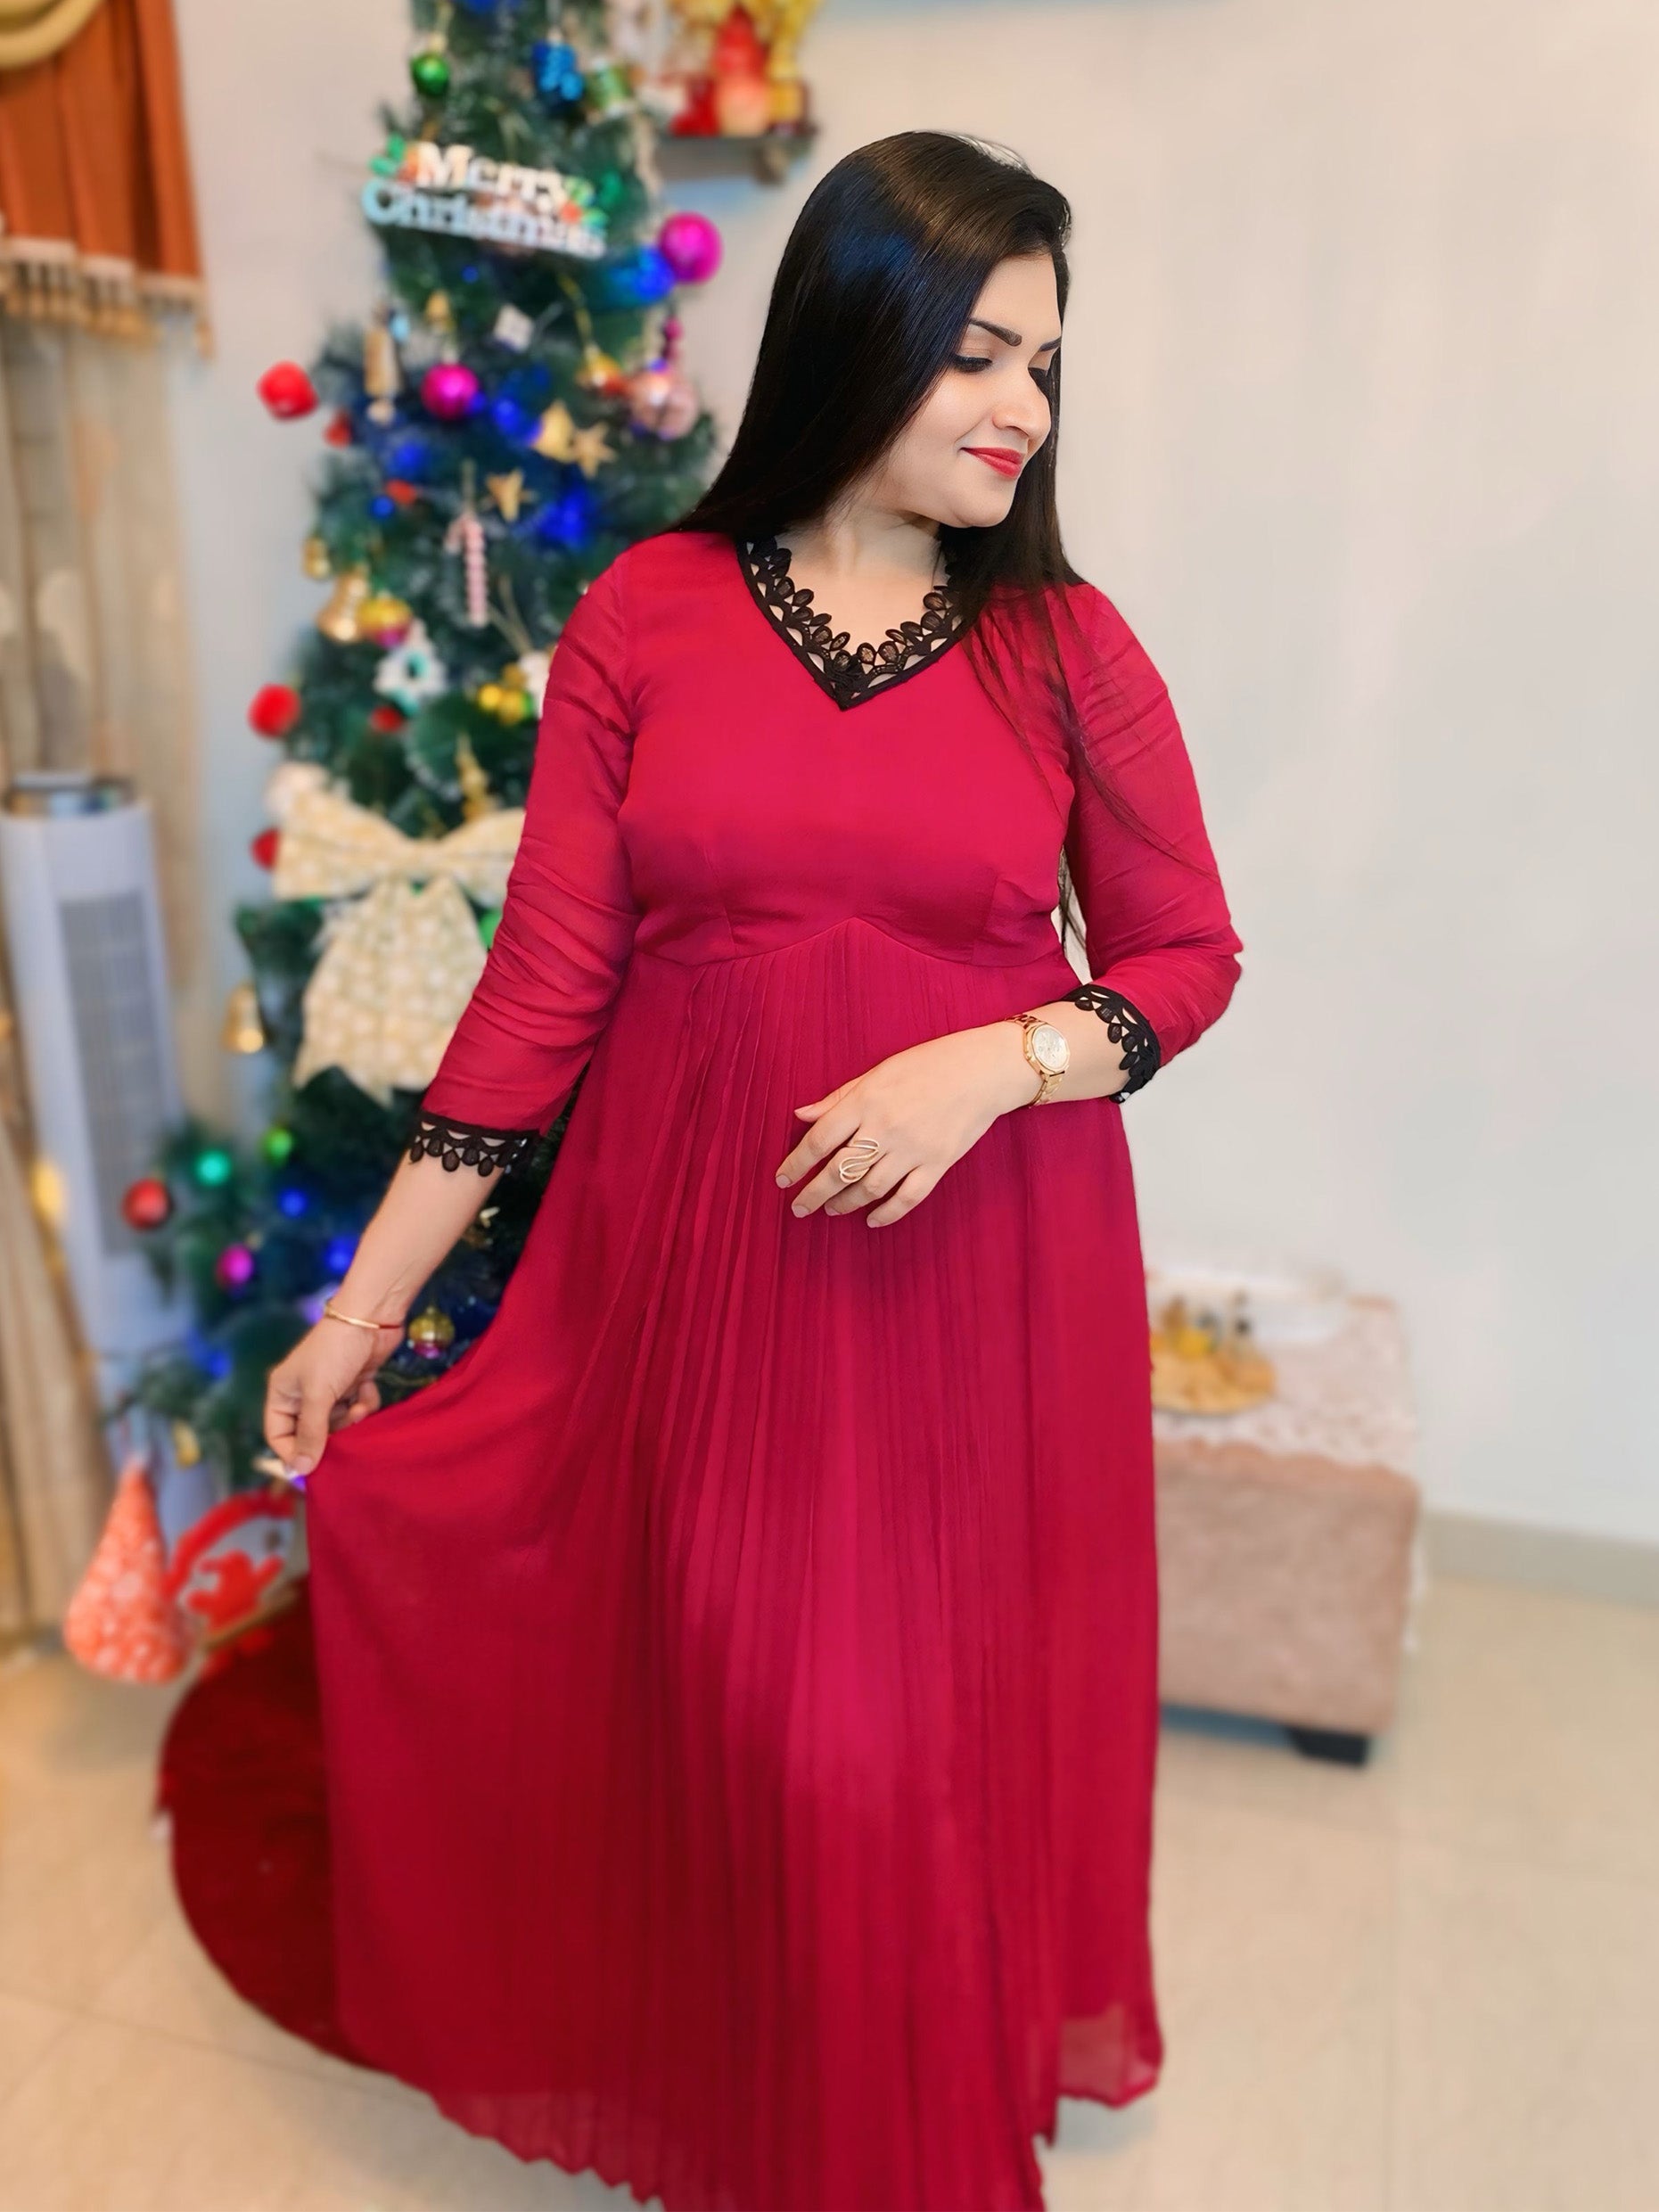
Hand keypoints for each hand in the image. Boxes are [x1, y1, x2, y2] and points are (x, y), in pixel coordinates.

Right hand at [263, 1313, 403, 1477]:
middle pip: (311, 1432)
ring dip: (351, 1419)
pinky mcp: (352, 1384)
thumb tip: (301, 1469)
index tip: (314, 1467)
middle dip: (331, 1435)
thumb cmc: (335, 1351)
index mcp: (283, 1393)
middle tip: (346, 1435)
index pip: (278, 1435)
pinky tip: (368, 1390)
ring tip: (359, 1407)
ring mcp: (328, 1388)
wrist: (371, 1317)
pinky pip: (355, 1408)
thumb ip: (311, 1433)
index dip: (293, 1452)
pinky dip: (364, 1403)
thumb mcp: (319, 1394)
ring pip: (337, 1423)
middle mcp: (302, 1392)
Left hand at [775, 1020, 1036, 1226]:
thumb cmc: (929, 1065)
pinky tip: (870, 1220)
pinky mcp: (937, 1164)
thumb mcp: (878, 1072)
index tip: (783, 1180)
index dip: (797, 1164)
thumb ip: (839, 1098)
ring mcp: (913, 1149)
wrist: (982, 1070)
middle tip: (799, 1209)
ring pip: (869, 1188)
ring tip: (830, 1210)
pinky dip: (886, 1213)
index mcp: (866, 1101)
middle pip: (840, 1170)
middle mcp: (885, 1128)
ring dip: (845, 1203)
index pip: (820, 1140)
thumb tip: (801, 1115)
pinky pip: (907, 1197)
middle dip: (814, 1194)